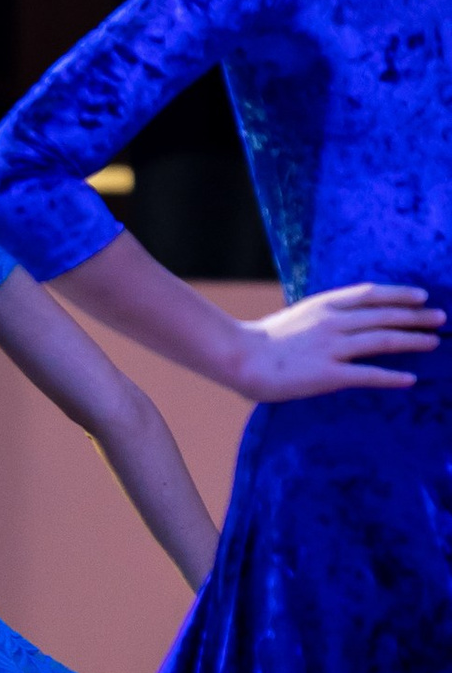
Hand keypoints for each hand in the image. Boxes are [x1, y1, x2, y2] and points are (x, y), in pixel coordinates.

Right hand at [230, 281, 442, 399]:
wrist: (240, 356)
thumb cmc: (262, 341)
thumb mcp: (297, 317)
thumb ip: (322, 317)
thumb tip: (343, 321)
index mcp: (324, 305)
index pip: (370, 294)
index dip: (399, 294)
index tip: (421, 296)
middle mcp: (333, 322)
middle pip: (384, 315)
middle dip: (416, 316)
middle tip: (439, 317)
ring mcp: (332, 348)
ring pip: (382, 340)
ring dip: (412, 340)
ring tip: (433, 341)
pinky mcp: (328, 374)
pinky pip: (368, 375)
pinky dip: (391, 376)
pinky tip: (410, 379)